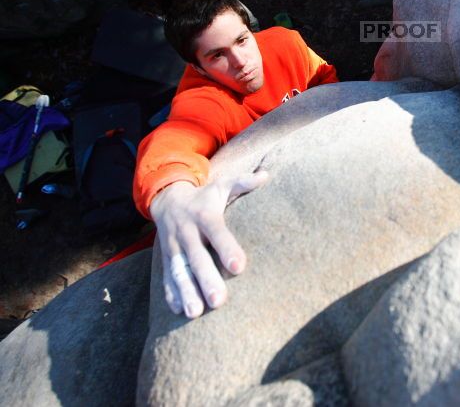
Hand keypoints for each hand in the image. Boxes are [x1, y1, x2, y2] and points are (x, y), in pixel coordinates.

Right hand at [149, 172, 268, 318]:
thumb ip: (243, 183)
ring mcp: (173, 247)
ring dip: (186, 293)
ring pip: (178, 272)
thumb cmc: (204, 197)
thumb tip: (266, 175)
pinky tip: (178, 311)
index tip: (239, 267)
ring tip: (195, 313)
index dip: (227, 249)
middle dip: (206, 280)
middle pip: (196, 258)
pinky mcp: (164, 258)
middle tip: (218, 301)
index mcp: (204, 215)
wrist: (166, 198)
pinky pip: (165, 278)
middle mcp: (187, 232)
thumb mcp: (221, 186)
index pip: (217, 233)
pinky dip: (170, 294)